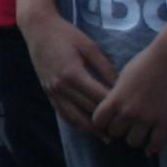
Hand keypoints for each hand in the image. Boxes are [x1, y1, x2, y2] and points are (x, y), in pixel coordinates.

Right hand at [21, 4, 115, 128]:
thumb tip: (121, 85)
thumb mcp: (89, 46)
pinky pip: (63, 114)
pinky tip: (87, 129)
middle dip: (106, 121)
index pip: (98, 97)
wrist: (38, 29)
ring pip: (74, 118)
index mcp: (72, 74)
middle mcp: (61, 87)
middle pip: (87, 110)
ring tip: (107, 137)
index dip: (114, 106)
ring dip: (91, 129)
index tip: (128, 113)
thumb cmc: (65, 34)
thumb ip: (105, 67)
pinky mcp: (48, 93)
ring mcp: (52, 92)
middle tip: (124, 128)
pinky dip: (75, 124)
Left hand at [88, 36, 166, 154]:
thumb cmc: (144, 63)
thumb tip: (109, 108)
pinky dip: (152, 149)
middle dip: (118, 130)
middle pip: (115, 133)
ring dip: (134, 139)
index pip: (98, 122)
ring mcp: (147, 118)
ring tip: (137, 134)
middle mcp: (129, 111)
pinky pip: (156, 144)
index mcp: (115, 99)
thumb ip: (115, 95)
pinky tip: (150, 150)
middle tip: (123, 126)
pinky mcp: (164, 122)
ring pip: (133, 142)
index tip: (105, 121)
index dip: (100, 123)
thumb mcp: (122, 78)